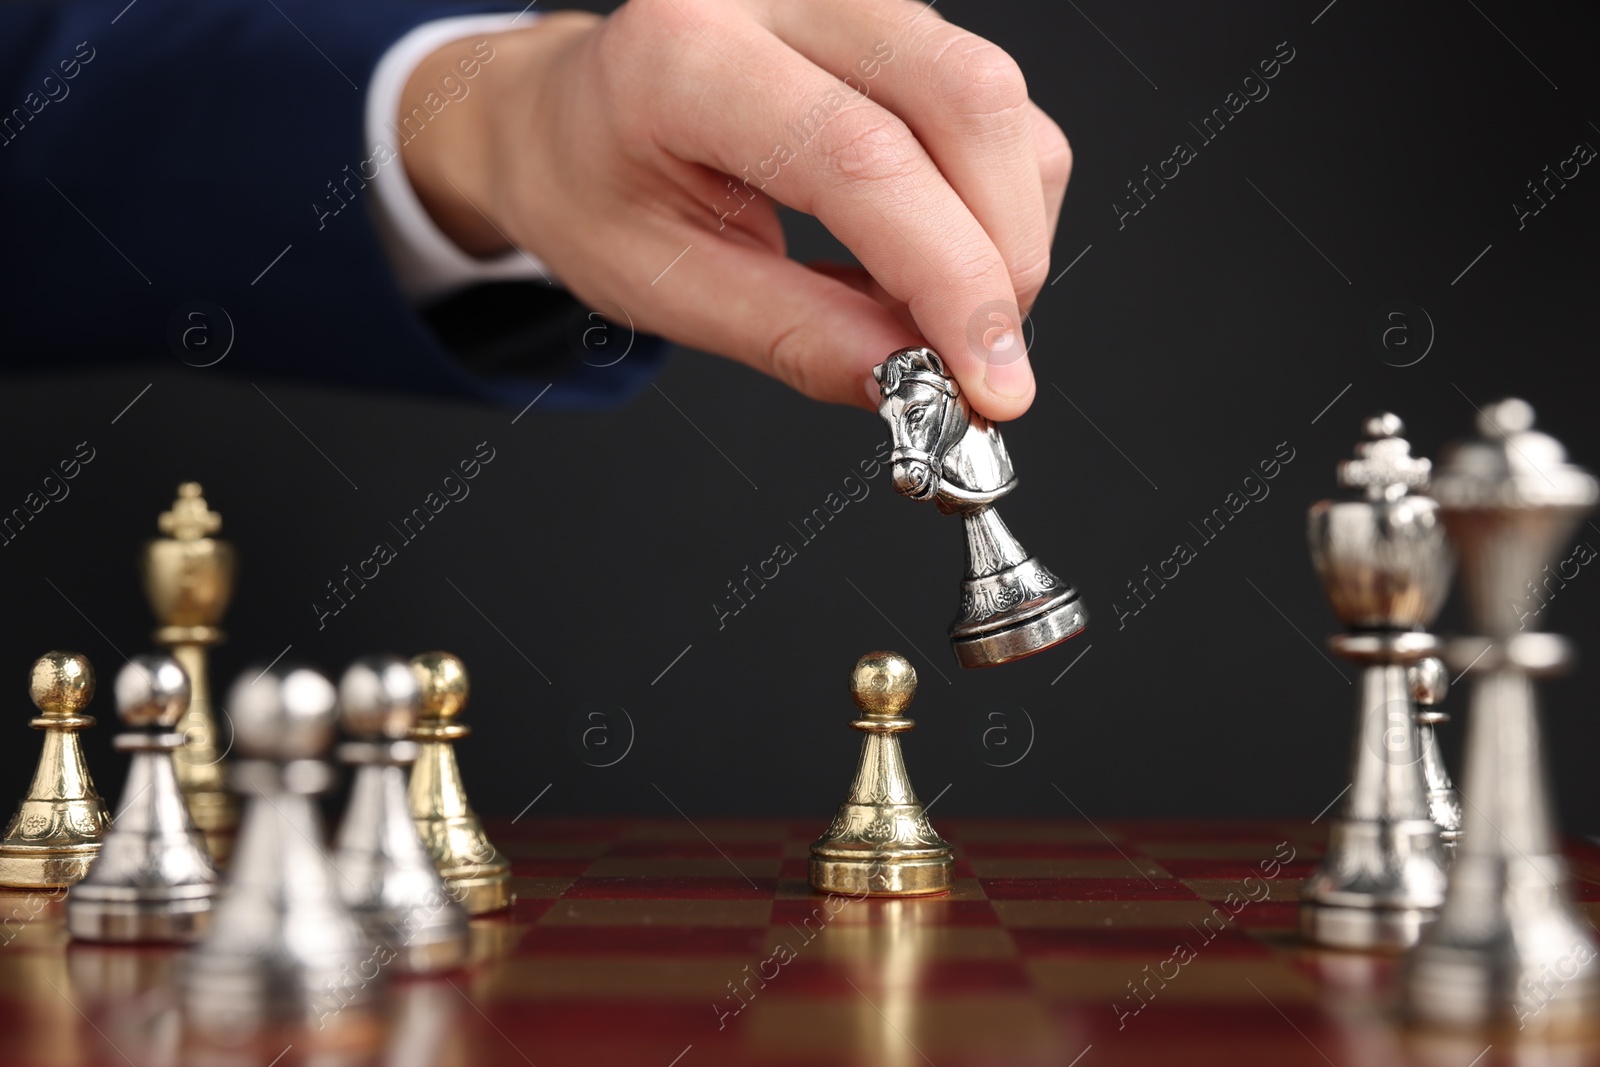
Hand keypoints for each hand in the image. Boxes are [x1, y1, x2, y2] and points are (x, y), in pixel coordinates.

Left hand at [402, 1, 1069, 419]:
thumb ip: (793, 336)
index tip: (991, 384)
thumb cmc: (592, 189)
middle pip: (966, 105)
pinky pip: (994, 106)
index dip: (950, 278)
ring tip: (924, 307)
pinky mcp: (893, 15)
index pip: (863, 159)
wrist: (563, 114)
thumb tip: (915, 384)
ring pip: (997, 104)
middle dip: (1000, 259)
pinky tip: (923, 252)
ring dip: (1001, 232)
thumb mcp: (664, 287)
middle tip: (974, 365)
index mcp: (688, 54)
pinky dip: (989, 202)